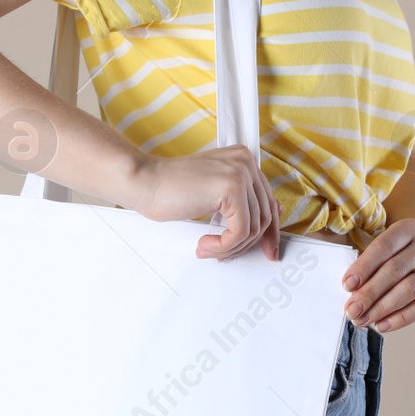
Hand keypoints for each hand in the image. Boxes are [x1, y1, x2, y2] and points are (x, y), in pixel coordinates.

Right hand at [130, 146, 280, 260]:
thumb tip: (265, 227)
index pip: (268, 201)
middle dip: (248, 243)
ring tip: (209, 248)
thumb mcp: (212, 195)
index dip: (270, 231)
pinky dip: (224, 245)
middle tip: (228, 255)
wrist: (144, 182)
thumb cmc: (169, 189)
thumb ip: (239, 204)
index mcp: (243, 160)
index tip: (267, 250)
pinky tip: (205, 243)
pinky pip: (240, 232)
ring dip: (230, 247)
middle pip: (264, 216)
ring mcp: (240, 173)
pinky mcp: (232, 189)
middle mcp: (245, 162)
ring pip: (253, 227)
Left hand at [342, 218, 414, 331]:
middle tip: (352, 310)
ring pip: (409, 289)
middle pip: (395, 270)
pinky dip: (401, 318)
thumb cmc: (395, 254)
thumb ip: (367, 264)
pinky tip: (382, 325)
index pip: (384, 247)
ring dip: (383, 308)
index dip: (364, 267)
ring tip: (363, 319)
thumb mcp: (383, 248)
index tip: (347, 285)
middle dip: (370, 293)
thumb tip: (351, 291)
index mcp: (408, 229)